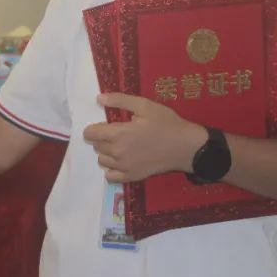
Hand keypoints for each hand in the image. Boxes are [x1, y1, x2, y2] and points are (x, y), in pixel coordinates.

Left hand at [82, 94, 207, 182]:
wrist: (186, 146)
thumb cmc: (166, 123)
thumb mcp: (144, 105)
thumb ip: (120, 101)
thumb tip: (99, 99)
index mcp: (118, 134)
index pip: (90, 134)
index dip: (94, 127)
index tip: (104, 124)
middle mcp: (117, 153)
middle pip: (96, 146)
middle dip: (102, 138)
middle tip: (117, 132)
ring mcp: (124, 167)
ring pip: (102, 160)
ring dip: (106, 152)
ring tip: (121, 145)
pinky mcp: (132, 177)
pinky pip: (110, 176)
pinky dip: (111, 169)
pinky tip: (121, 161)